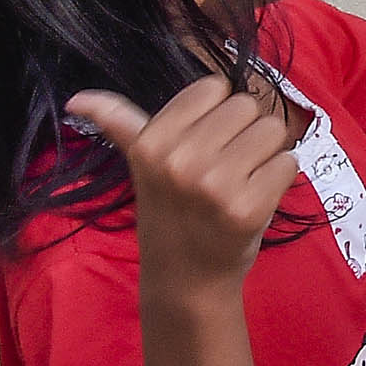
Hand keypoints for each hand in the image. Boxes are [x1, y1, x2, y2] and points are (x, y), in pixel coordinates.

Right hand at [65, 79, 297, 297]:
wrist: (185, 278)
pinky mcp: (248, 208)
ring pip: (272, 130)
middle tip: (222, 167)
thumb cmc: (169, 212)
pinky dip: (278, 178)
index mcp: (150, 142)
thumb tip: (77, 98)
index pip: (215, 86)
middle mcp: (179, 160)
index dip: (215, 113)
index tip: (202, 142)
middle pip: (247, 106)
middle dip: (242, 132)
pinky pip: (288, 161)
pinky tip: (253, 198)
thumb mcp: (139, 164)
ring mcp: (214, 185)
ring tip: (238, 181)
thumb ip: (118, 122)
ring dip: (263, 154)